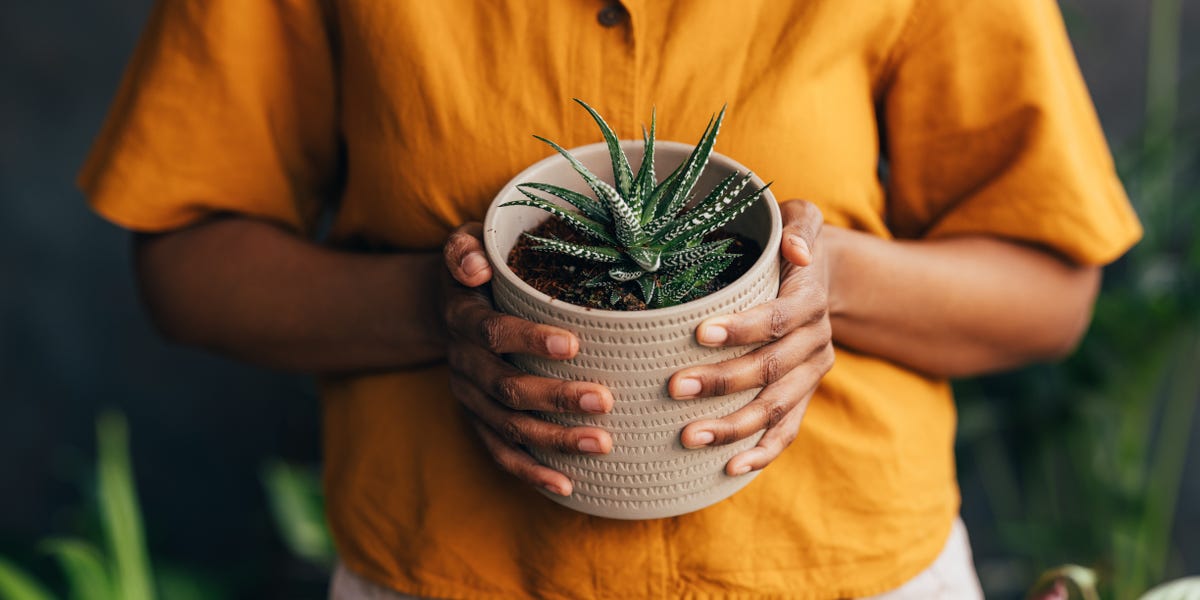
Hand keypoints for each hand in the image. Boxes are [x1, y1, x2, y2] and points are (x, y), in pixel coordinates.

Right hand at [441, 223, 614, 496]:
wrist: (445, 302)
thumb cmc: (477, 265)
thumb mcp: (466, 241)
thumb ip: (466, 249)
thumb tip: (476, 268)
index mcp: (463, 316)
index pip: (492, 332)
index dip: (529, 340)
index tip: (573, 345)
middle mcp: (463, 361)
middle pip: (505, 386)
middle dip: (555, 397)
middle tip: (603, 400)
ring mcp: (470, 395)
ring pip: (508, 425)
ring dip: (554, 439)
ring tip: (602, 443)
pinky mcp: (478, 418)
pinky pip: (500, 451)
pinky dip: (530, 471)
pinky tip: (566, 484)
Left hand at [668, 200, 834, 475]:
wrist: (827, 278)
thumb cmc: (792, 244)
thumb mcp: (802, 218)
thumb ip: (799, 226)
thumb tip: (796, 250)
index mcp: (809, 298)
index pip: (778, 317)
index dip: (743, 327)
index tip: (699, 333)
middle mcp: (815, 340)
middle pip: (771, 368)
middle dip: (722, 381)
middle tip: (673, 387)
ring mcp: (811, 373)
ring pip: (777, 406)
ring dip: (734, 425)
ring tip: (689, 436)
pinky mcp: (804, 396)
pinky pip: (788, 430)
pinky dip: (763, 452)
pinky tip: (730, 467)